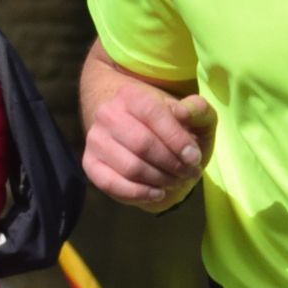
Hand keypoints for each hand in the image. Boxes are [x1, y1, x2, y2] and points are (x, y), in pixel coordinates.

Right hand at [83, 82, 215, 207]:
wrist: (135, 130)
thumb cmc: (169, 124)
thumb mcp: (191, 113)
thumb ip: (197, 109)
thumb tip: (183, 113)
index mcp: (130, 94)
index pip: (154, 114)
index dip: (177, 140)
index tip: (195, 158)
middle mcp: (107, 114)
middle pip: (142, 144)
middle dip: (171, 164)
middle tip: (189, 174)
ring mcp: (95, 140)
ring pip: (130, 167)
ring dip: (159, 180)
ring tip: (176, 182)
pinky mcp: (90, 163)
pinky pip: (111, 184)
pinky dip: (138, 193)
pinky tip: (157, 193)